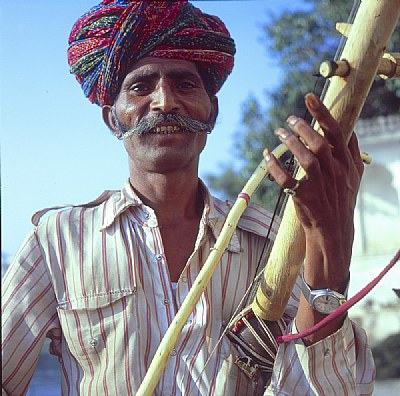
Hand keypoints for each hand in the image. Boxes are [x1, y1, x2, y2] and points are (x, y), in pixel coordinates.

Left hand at [264, 93, 363, 291]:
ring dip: (289, 142)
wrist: (333, 229)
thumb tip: (350, 130)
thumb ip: (353, 152)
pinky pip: (286, 178)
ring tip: (279, 133)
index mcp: (346, 163)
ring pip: (304, 157)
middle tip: (289, 119)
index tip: (309, 97)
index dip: (323, 113)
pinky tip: (267, 155)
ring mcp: (319, 184)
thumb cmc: (342, 199)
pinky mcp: (303, 196)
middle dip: (302, 126)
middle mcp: (334, 171)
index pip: (336, 132)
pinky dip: (274, 166)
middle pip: (318, 142)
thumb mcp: (354, 176)